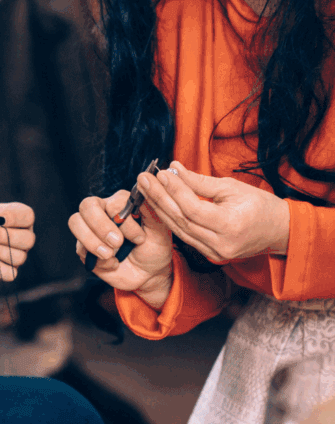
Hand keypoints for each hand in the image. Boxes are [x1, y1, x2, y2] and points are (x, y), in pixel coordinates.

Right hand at [69, 185, 173, 304]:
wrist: (149, 273)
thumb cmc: (154, 248)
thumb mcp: (160, 230)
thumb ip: (151, 209)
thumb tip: (144, 187)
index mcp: (120, 203)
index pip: (112, 202)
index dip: (124, 221)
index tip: (139, 238)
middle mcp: (102, 211)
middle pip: (87, 206)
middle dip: (100, 225)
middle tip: (117, 243)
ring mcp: (91, 229)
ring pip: (75, 222)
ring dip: (92, 241)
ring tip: (109, 255)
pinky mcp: (84, 247)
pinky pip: (80, 249)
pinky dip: (97, 260)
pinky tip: (113, 264)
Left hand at [135, 161, 289, 261]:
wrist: (278, 231)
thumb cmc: (259, 205)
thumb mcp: (232, 187)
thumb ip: (200, 182)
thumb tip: (174, 168)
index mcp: (230, 225)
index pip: (193, 207)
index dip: (174, 190)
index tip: (160, 173)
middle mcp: (220, 244)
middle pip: (181, 220)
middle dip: (159, 197)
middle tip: (144, 179)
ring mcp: (215, 253)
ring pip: (179, 230)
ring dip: (160, 209)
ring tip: (146, 190)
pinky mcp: (211, 255)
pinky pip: (185, 236)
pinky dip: (170, 220)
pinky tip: (158, 206)